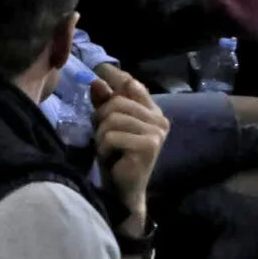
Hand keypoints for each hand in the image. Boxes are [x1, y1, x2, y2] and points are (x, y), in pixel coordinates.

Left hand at [90, 71, 168, 227]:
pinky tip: (112, 157)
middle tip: (102, 135)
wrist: (123, 189)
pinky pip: (112, 135)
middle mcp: (159, 118)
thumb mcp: (106, 125)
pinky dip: (104, 146)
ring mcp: (157, 132)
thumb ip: (103, 102)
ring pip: (112, 118)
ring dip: (101, 134)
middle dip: (100, 118)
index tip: (99, 69)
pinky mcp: (149, 146)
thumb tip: (98, 81)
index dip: (113, 76)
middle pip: (117, 102)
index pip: (132, 84)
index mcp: (151, 110)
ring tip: (107, 147)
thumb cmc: (115, 155)